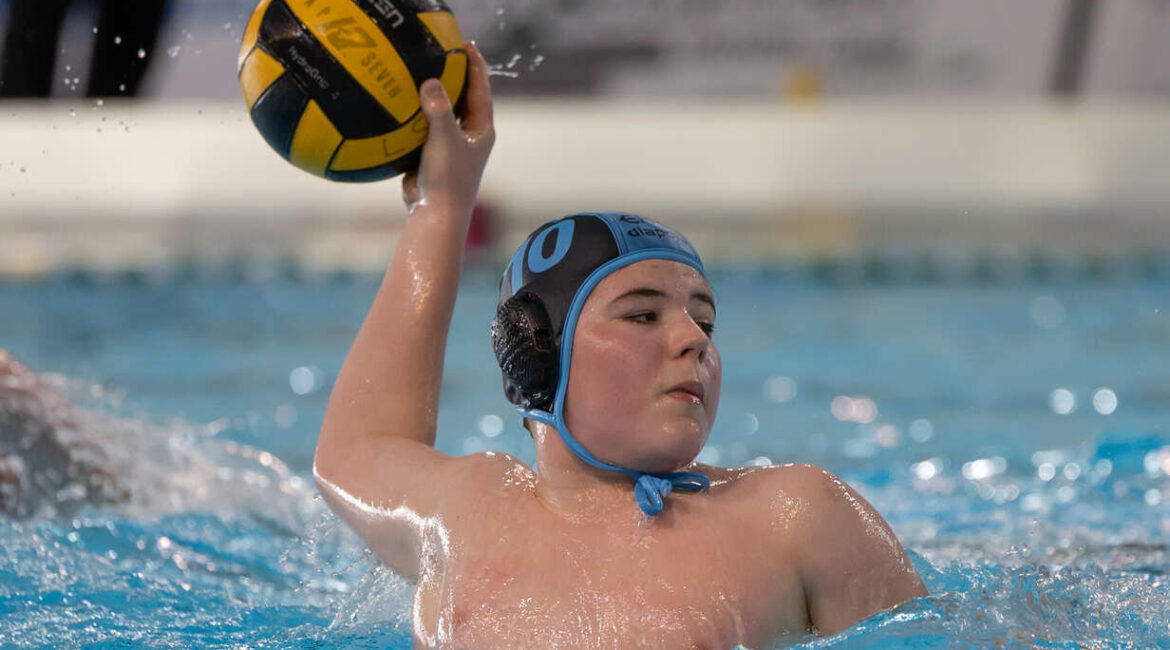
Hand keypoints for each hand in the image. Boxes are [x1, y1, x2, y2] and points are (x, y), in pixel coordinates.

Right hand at [402, 41, 494, 215]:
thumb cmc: (447, 179)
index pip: (481, 89)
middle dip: (455, 75)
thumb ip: (439, 110)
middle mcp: (470, 135)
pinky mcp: (433, 153)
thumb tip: (431, 82)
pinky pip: (425, 127)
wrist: (435, 214)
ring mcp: (451, 144)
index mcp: (481, 129)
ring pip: (444, 112)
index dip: (475, 65)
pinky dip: (416, 113)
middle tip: (442, 50)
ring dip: (434, 94)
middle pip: (464, 97)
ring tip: (421, 70)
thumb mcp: (444, 140)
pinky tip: (400, 102)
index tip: (466, 44)